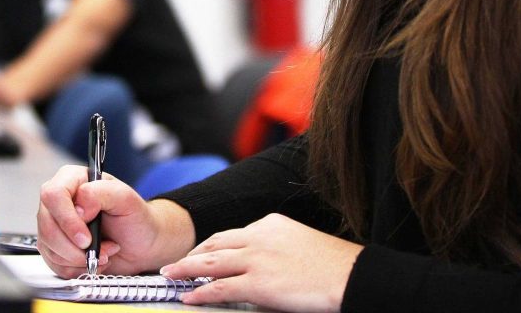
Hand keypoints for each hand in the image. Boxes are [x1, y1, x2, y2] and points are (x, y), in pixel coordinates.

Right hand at [37, 165, 191, 277]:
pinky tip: (92, 258)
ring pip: (48, 246)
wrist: (141, 245)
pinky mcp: (54, 247)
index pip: (53, 195)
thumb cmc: (135, 218)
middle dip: (73, 246)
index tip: (86, 238)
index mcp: (73, 180)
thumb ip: (101, 193)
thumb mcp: (126, 199)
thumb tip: (79, 206)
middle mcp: (59, 200)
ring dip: (78, 258)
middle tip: (98, 249)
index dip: (67, 220)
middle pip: (47, 225)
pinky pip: (54, 262)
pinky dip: (76, 267)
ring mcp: (54, 224)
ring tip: (102, 251)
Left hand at [160, 213, 362, 312]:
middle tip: (177, 261)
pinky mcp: (258, 283)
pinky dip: (201, 291)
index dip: (214, 245)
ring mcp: (256, 259)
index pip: (234, 234)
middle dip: (194, 253)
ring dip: (187, 269)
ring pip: (211, 262)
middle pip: (216, 243)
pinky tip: (190, 296)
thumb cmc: (333, 265)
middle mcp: (259, 236)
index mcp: (271, 224)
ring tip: (171, 274)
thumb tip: (264, 267)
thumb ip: (278, 249)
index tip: (202, 252)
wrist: (349, 275)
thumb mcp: (301, 244)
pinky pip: (220, 287)